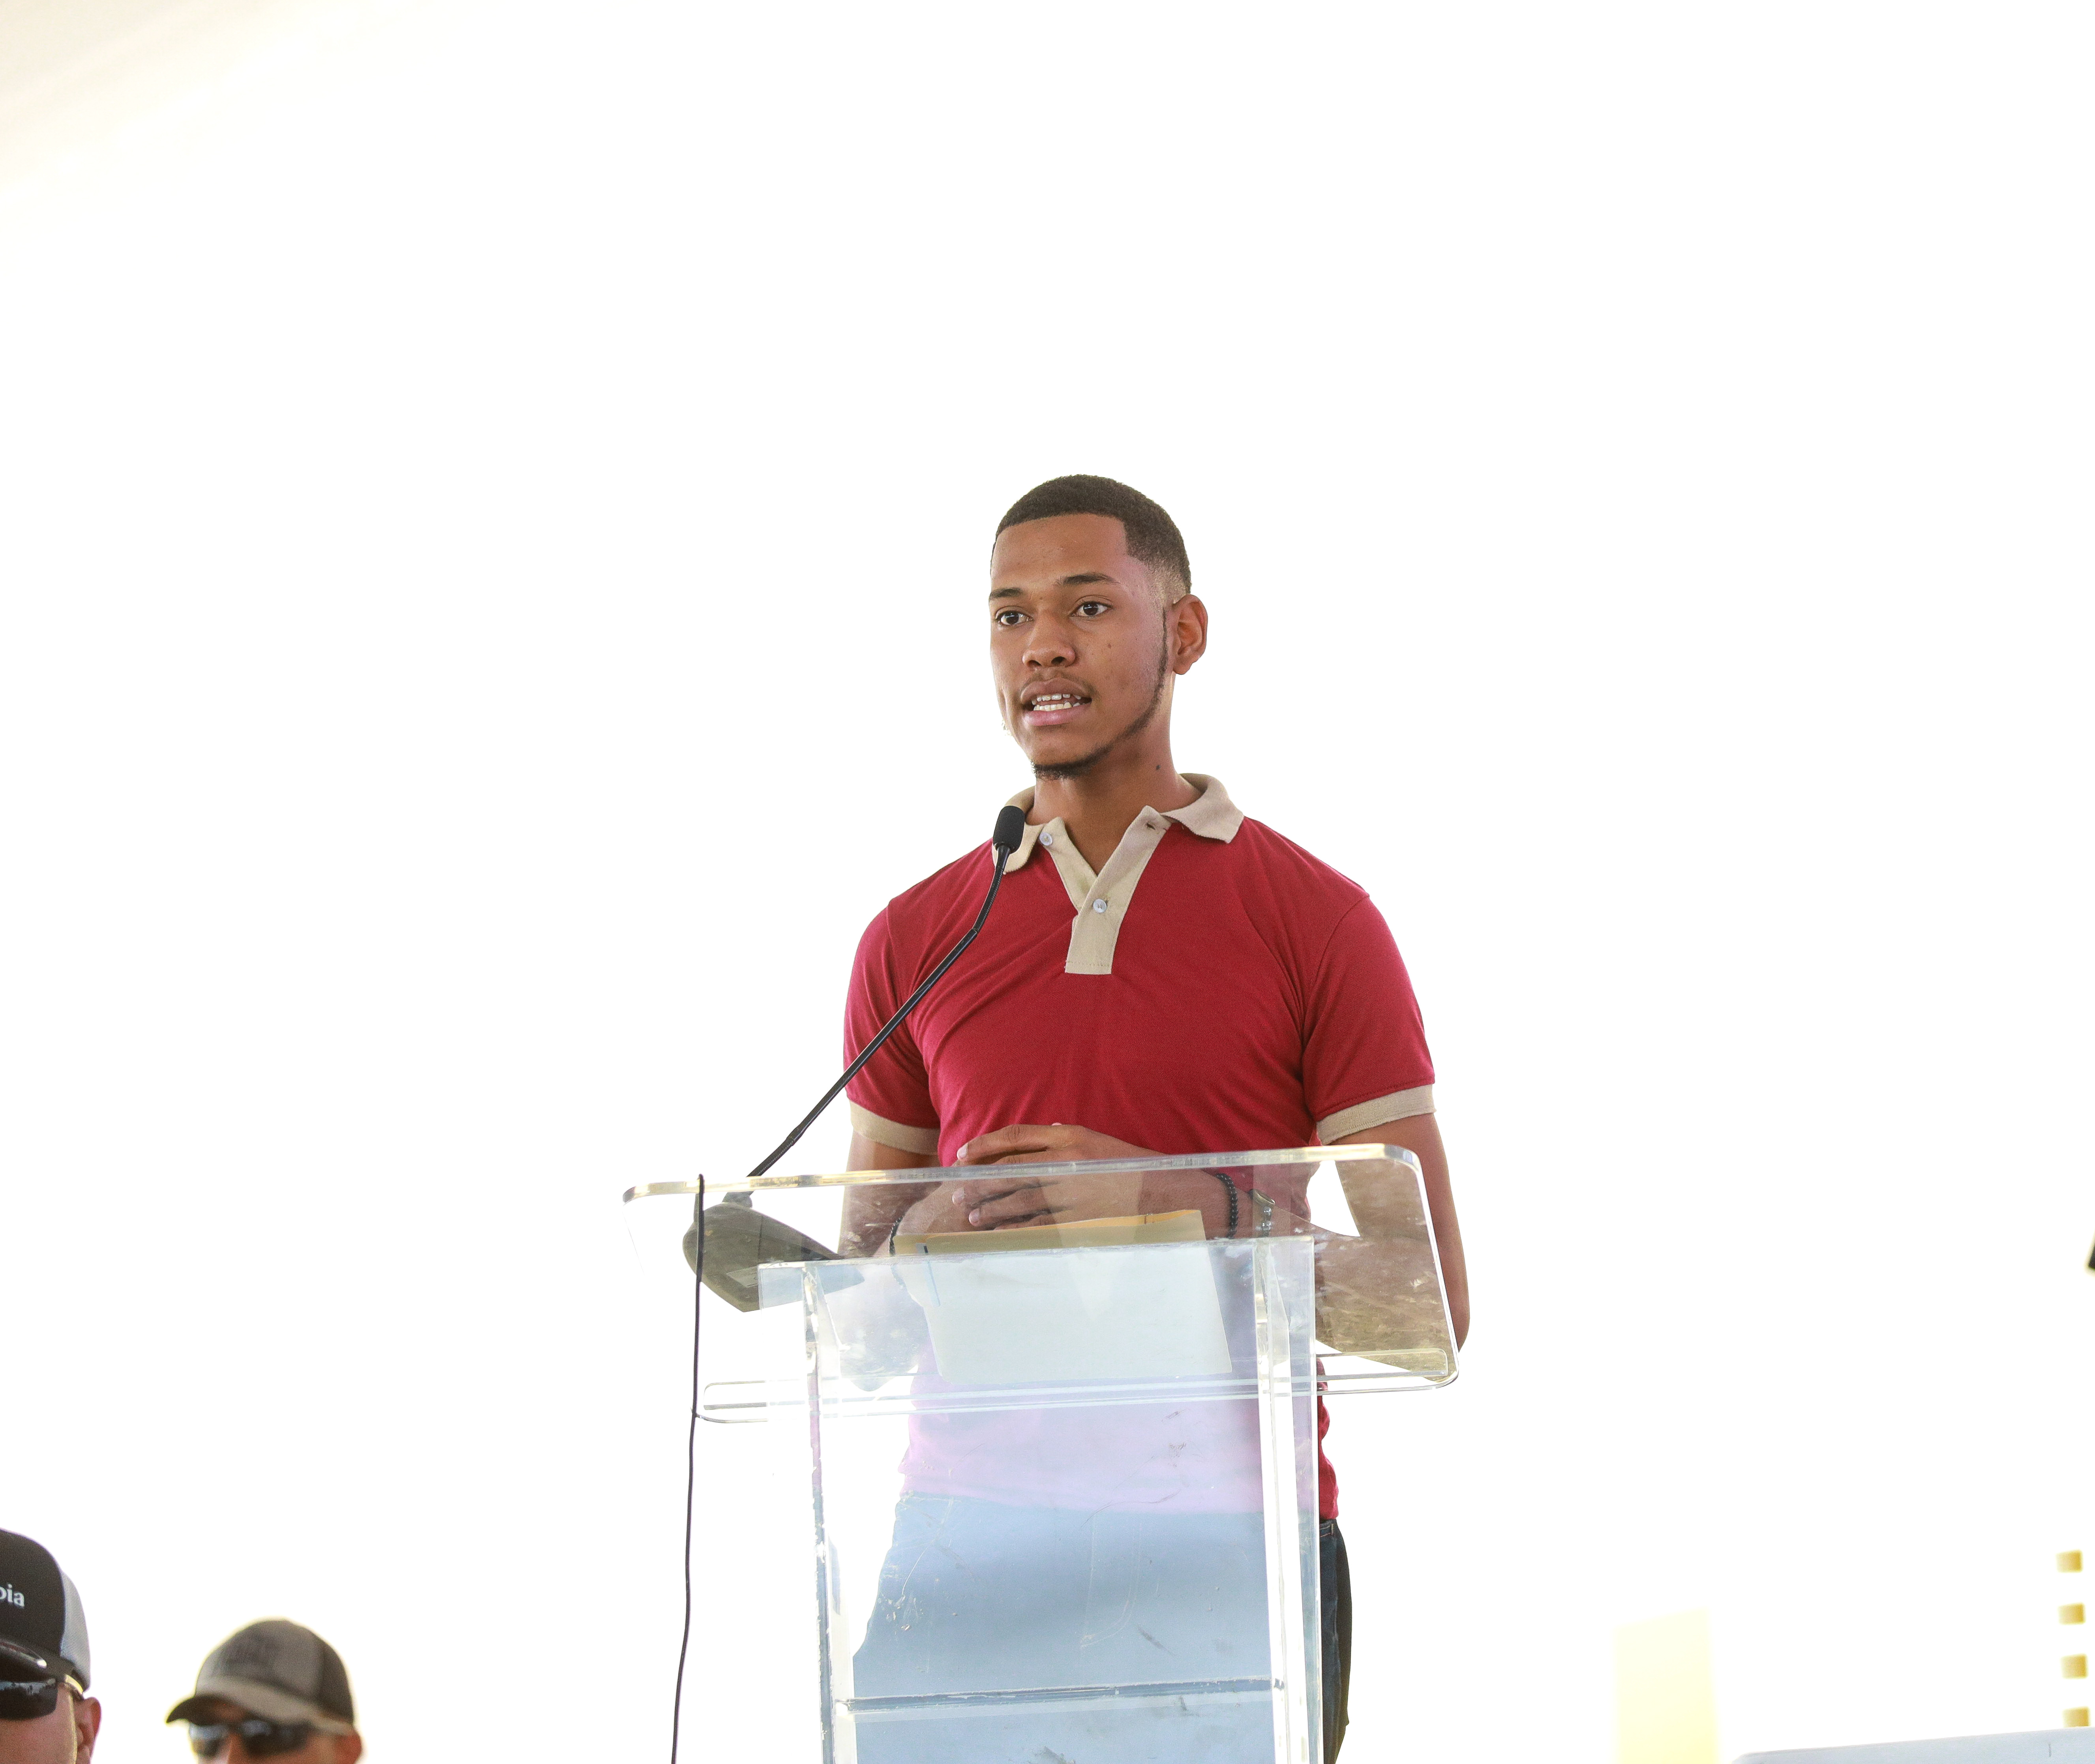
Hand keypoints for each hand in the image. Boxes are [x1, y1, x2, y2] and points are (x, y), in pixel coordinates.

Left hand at [948, 1123, 1159, 1228]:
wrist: (1165, 1193)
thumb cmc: (1131, 1167)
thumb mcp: (1098, 1142)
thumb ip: (1067, 1137)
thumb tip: (1043, 1131)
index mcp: (1069, 1137)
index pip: (1014, 1137)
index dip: (984, 1146)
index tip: (962, 1155)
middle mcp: (1065, 1162)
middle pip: (1008, 1170)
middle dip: (977, 1182)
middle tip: (956, 1191)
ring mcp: (1069, 1192)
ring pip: (1017, 1200)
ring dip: (990, 1209)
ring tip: (971, 1215)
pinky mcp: (1076, 1219)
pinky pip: (1036, 1225)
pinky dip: (1014, 1229)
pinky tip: (998, 1233)